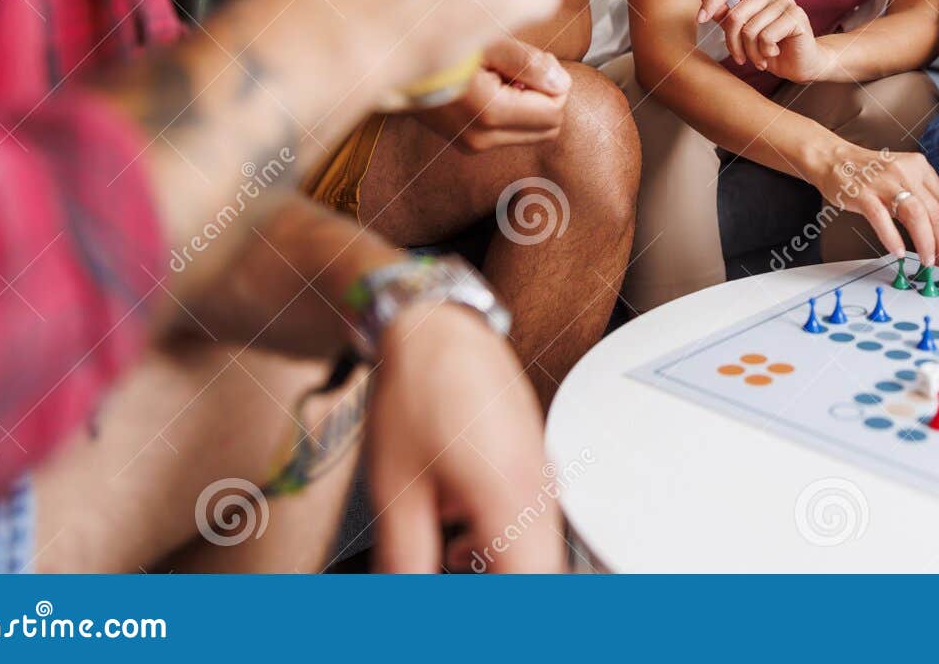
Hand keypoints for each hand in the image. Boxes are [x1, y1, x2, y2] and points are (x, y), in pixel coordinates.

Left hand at [365, 303, 561, 572]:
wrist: (436, 327)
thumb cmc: (419, 391)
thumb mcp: (397, 491)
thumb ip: (407, 563)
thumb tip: (408, 597)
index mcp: (513, 499)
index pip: (532, 586)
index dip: (507, 610)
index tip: (460, 595)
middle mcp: (540, 490)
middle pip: (539, 575)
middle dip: (494, 582)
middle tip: (446, 571)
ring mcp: (541, 476)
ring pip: (534, 553)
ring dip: (493, 568)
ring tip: (442, 558)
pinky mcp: (532, 465)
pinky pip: (528, 524)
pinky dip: (495, 545)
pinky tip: (452, 539)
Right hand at [413, 38, 570, 151]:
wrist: (388, 61)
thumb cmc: (437, 41)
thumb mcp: (486, 41)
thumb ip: (528, 62)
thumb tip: (561, 83)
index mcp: (490, 113)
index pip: (555, 111)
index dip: (552, 82)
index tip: (529, 60)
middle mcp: (482, 138)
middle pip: (548, 127)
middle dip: (543, 95)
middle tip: (516, 67)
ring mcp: (472, 144)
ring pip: (532, 131)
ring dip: (527, 102)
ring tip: (497, 75)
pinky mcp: (466, 143)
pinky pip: (509, 131)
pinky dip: (510, 109)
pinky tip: (486, 86)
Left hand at [699, 0, 835, 83]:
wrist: (801, 63)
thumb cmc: (770, 47)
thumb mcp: (743, 32)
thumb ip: (726, 16)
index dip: (712, 0)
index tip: (700, 19)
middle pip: (736, 14)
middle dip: (732, 43)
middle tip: (739, 58)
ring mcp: (786, 2)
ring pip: (750, 30)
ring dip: (750, 52)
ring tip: (758, 59)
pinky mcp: (796, 17)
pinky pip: (766, 37)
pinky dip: (765, 52)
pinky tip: (773, 54)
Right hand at [804, 141, 938, 270]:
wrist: (833, 159)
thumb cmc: (869, 174)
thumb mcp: (903, 177)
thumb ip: (921, 199)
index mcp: (921, 168)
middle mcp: (906, 172)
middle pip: (936, 212)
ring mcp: (884, 182)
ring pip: (915, 215)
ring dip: (926, 243)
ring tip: (927, 262)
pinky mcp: (863, 193)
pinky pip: (882, 219)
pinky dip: (892, 238)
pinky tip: (898, 252)